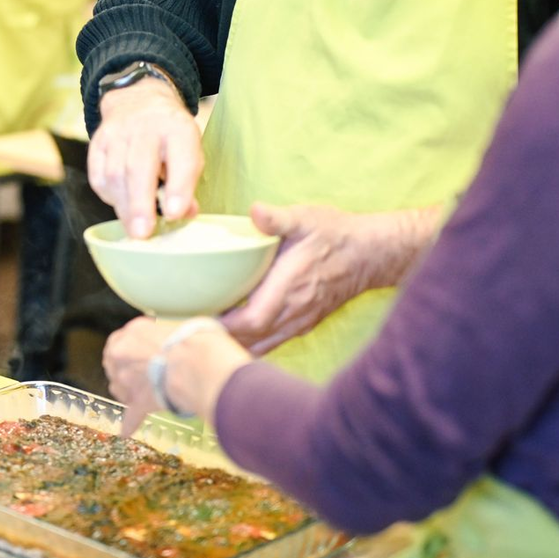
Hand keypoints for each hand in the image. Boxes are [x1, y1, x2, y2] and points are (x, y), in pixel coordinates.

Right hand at [88, 77, 202, 235]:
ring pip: (115, 174)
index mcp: (178, 129)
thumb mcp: (189, 150)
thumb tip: (184, 215)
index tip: (175, 214)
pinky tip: (121, 205)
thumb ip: (187, 183)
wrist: (138, 101)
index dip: (178, 187)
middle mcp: (146, 127)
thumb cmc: (169, 136)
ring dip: (124, 206)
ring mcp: (117, 133)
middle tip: (142, 234)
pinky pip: (98, 175)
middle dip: (140, 204)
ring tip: (134, 228)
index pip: (180, 158)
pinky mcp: (97, 142)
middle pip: (138, 167)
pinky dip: (109, 196)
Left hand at [103, 316, 248, 434]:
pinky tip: (126, 431)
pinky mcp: (139, 402)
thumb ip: (171, 335)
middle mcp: (124, 353)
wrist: (196, 365)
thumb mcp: (181, 325)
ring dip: (127, 391)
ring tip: (143, 394)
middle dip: (125, 370)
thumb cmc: (195, 341)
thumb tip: (184, 339)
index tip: (139, 353)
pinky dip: (130, 424)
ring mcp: (128, 379)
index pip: (122, 339)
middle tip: (143, 373)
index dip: (130, 349)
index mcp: (135, 332)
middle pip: (114, 364)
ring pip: (118, 388)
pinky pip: (131, 416)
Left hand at [220, 202, 440, 354]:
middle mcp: (295, 310)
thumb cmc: (335, 234)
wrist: (370, 254)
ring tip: (203, 336)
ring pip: (261, 345)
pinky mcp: (303, 324)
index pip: (254, 318)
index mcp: (292, 284)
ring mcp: (300, 321)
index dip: (226, 325)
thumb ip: (278, 218)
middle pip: (252, 338)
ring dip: (233, 345)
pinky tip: (229, 338)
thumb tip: (256, 212)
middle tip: (189, 328)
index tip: (198, 319)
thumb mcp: (306, 218)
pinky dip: (249, 344)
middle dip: (220, 338)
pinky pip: (272, 342)